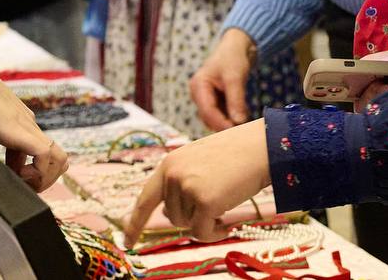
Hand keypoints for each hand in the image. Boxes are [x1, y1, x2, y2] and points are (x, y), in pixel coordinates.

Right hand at [0, 60, 68, 191]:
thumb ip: (1, 136)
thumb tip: (3, 155)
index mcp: (24, 124)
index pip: (44, 154)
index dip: (34, 171)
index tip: (14, 175)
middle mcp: (32, 126)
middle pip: (60, 158)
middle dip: (45, 178)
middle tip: (23, 183)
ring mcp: (30, 127)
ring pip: (61, 159)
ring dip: (43, 178)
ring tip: (21, 178)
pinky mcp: (23, 130)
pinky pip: (45, 156)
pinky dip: (35, 172)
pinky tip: (16, 172)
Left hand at [125, 118, 269, 246]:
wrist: (260, 147)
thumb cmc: (234, 156)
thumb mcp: (197, 164)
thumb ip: (179, 185)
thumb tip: (168, 215)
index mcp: (169, 164)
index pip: (145, 199)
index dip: (135, 222)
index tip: (127, 241)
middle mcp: (172, 175)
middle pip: (172, 217)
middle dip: (192, 216)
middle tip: (215, 200)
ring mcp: (187, 187)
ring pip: (187, 225)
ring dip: (206, 221)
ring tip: (224, 201)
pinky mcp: (205, 201)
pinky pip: (202, 233)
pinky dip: (214, 234)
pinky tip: (228, 222)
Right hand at [189, 28, 256, 131]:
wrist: (236, 48)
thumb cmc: (233, 58)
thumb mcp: (235, 78)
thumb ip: (236, 100)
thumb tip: (238, 122)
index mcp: (198, 86)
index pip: (207, 111)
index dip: (221, 124)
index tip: (237, 133)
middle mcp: (199, 94)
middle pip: (209, 117)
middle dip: (225, 126)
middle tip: (243, 133)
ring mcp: (206, 98)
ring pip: (216, 119)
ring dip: (230, 123)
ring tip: (246, 126)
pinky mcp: (215, 101)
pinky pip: (222, 115)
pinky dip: (233, 118)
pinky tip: (245, 117)